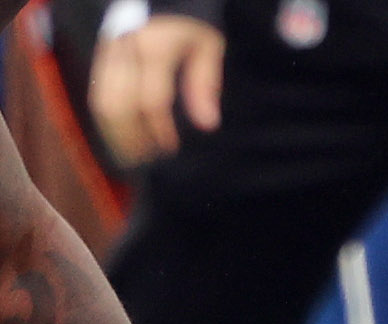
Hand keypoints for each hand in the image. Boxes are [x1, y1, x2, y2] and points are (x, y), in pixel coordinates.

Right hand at [90, 14, 224, 166]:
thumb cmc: (190, 17)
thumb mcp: (207, 44)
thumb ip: (204, 83)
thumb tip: (207, 125)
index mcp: (153, 47)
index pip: (151, 100)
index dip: (158, 130)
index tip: (170, 148)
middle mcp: (124, 49)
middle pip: (117, 105)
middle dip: (131, 138)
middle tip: (149, 159)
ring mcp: (108, 50)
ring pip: (100, 100)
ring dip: (115, 133)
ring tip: (135, 154)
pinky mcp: (101, 52)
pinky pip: (97, 91)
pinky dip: (107, 118)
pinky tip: (123, 135)